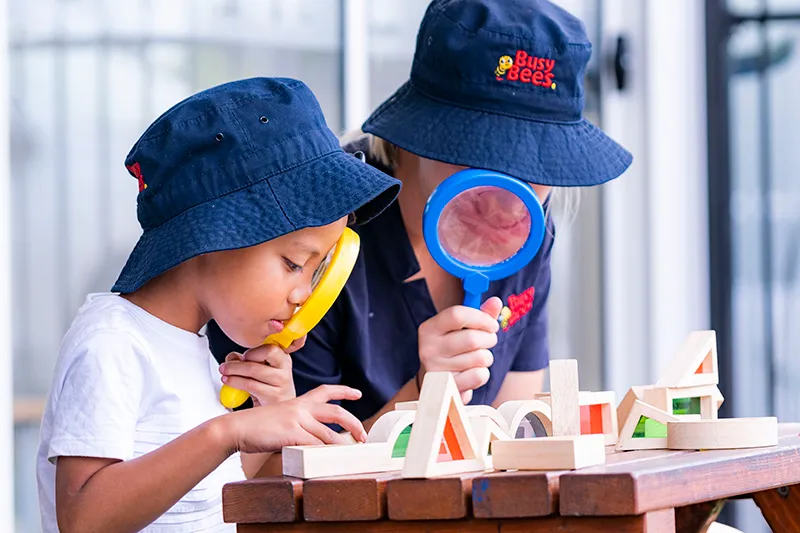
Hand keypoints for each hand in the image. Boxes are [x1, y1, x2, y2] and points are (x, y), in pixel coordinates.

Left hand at [219, 336, 305, 405]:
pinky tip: (229, 382)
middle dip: (240, 360)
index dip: (253, 351)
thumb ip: (246, 361)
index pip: (269, 347)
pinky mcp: (274, 396)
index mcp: (283, 358)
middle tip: (225, 366)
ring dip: (234, 371)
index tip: (243, 357)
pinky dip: (236, 382)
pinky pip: (250, 385)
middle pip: (263, 355)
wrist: (279, 410)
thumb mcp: (259, 371)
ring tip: (224, 374)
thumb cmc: (269, 388)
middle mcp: (285, 369)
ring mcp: (282, 383)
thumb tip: (232, 357)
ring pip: (254, 370)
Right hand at [227, 385, 366, 452]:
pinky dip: (324, 453)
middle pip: (336, 412)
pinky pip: (314, 445)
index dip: (344, 391)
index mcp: (299, 402)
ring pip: (328, 434)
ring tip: (351, 453)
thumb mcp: (281, 418)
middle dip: (353, 424)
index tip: (358, 393)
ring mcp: (297, 420)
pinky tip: (330, 459)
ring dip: (342, 446)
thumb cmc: (256, 426)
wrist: (236, 428)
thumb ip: (298, 425)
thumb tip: (314, 439)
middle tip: (363, 435)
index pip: (326, 391)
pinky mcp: (291, 433)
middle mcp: (301, 408)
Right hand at [417, 297, 502, 402]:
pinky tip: (472, 373)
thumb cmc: (452, 351)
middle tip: (488, 341)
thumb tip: (495, 302)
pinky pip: (479, 376)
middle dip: (489, 339)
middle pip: (473, 338)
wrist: (437, 385)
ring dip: (486, 357)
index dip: (481, 318)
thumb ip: (479, 314)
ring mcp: (437, 370)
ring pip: (480, 357)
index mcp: (429, 329)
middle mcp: (428, 348)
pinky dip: (483, 374)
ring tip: (477, 358)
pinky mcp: (448, 387)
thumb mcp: (460, 330)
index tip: (491, 324)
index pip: (457, 314)